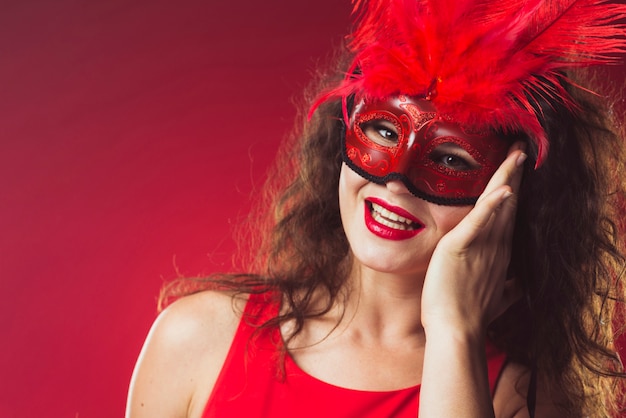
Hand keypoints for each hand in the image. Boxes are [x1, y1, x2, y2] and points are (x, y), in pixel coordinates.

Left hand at [420, 142, 525, 335]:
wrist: (456, 331)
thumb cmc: (471, 316)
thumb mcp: (496, 300)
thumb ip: (508, 289)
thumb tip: (519, 288)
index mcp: (500, 254)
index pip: (508, 216)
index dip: (514, 192)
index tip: (517, 174)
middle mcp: (496, 246)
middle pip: (508, 204)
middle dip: (514, 175)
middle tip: (520, 150)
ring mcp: (481, 246)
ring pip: (496, 205)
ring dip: (506, 178)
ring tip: (515, 155)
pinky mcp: (460, 247)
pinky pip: (478, 223)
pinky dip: (491, 206)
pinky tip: (503, 189)